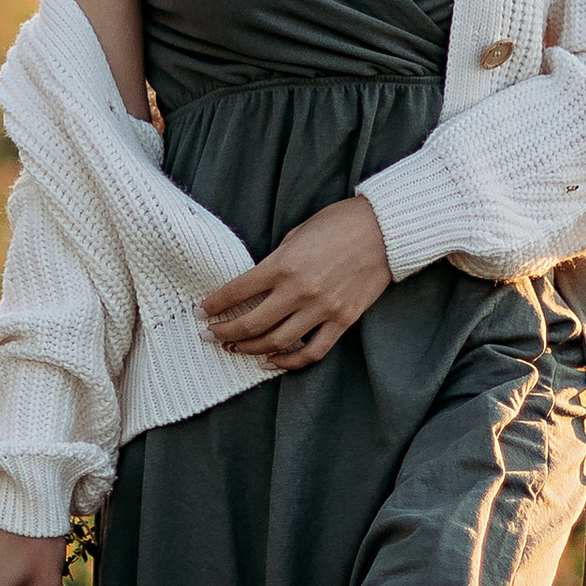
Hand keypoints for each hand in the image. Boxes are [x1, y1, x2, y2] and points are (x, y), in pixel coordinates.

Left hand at [201, 194, 392, 370]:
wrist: (383, 230)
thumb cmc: (338, 224)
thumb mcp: (296, 235)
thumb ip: (275, 263)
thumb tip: (255, 287)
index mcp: (282, 265)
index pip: (236, 292)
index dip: (214, 305)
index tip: (202, 312)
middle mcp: (299, 291)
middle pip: (251, 324)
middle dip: (225, 332)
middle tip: (211, 335)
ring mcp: (322, 309)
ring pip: (277, 342)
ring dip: (250, 349)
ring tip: (235, 348)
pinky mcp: (343, 320)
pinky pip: (312, 350)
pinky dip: (289, 361)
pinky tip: (272, 361)